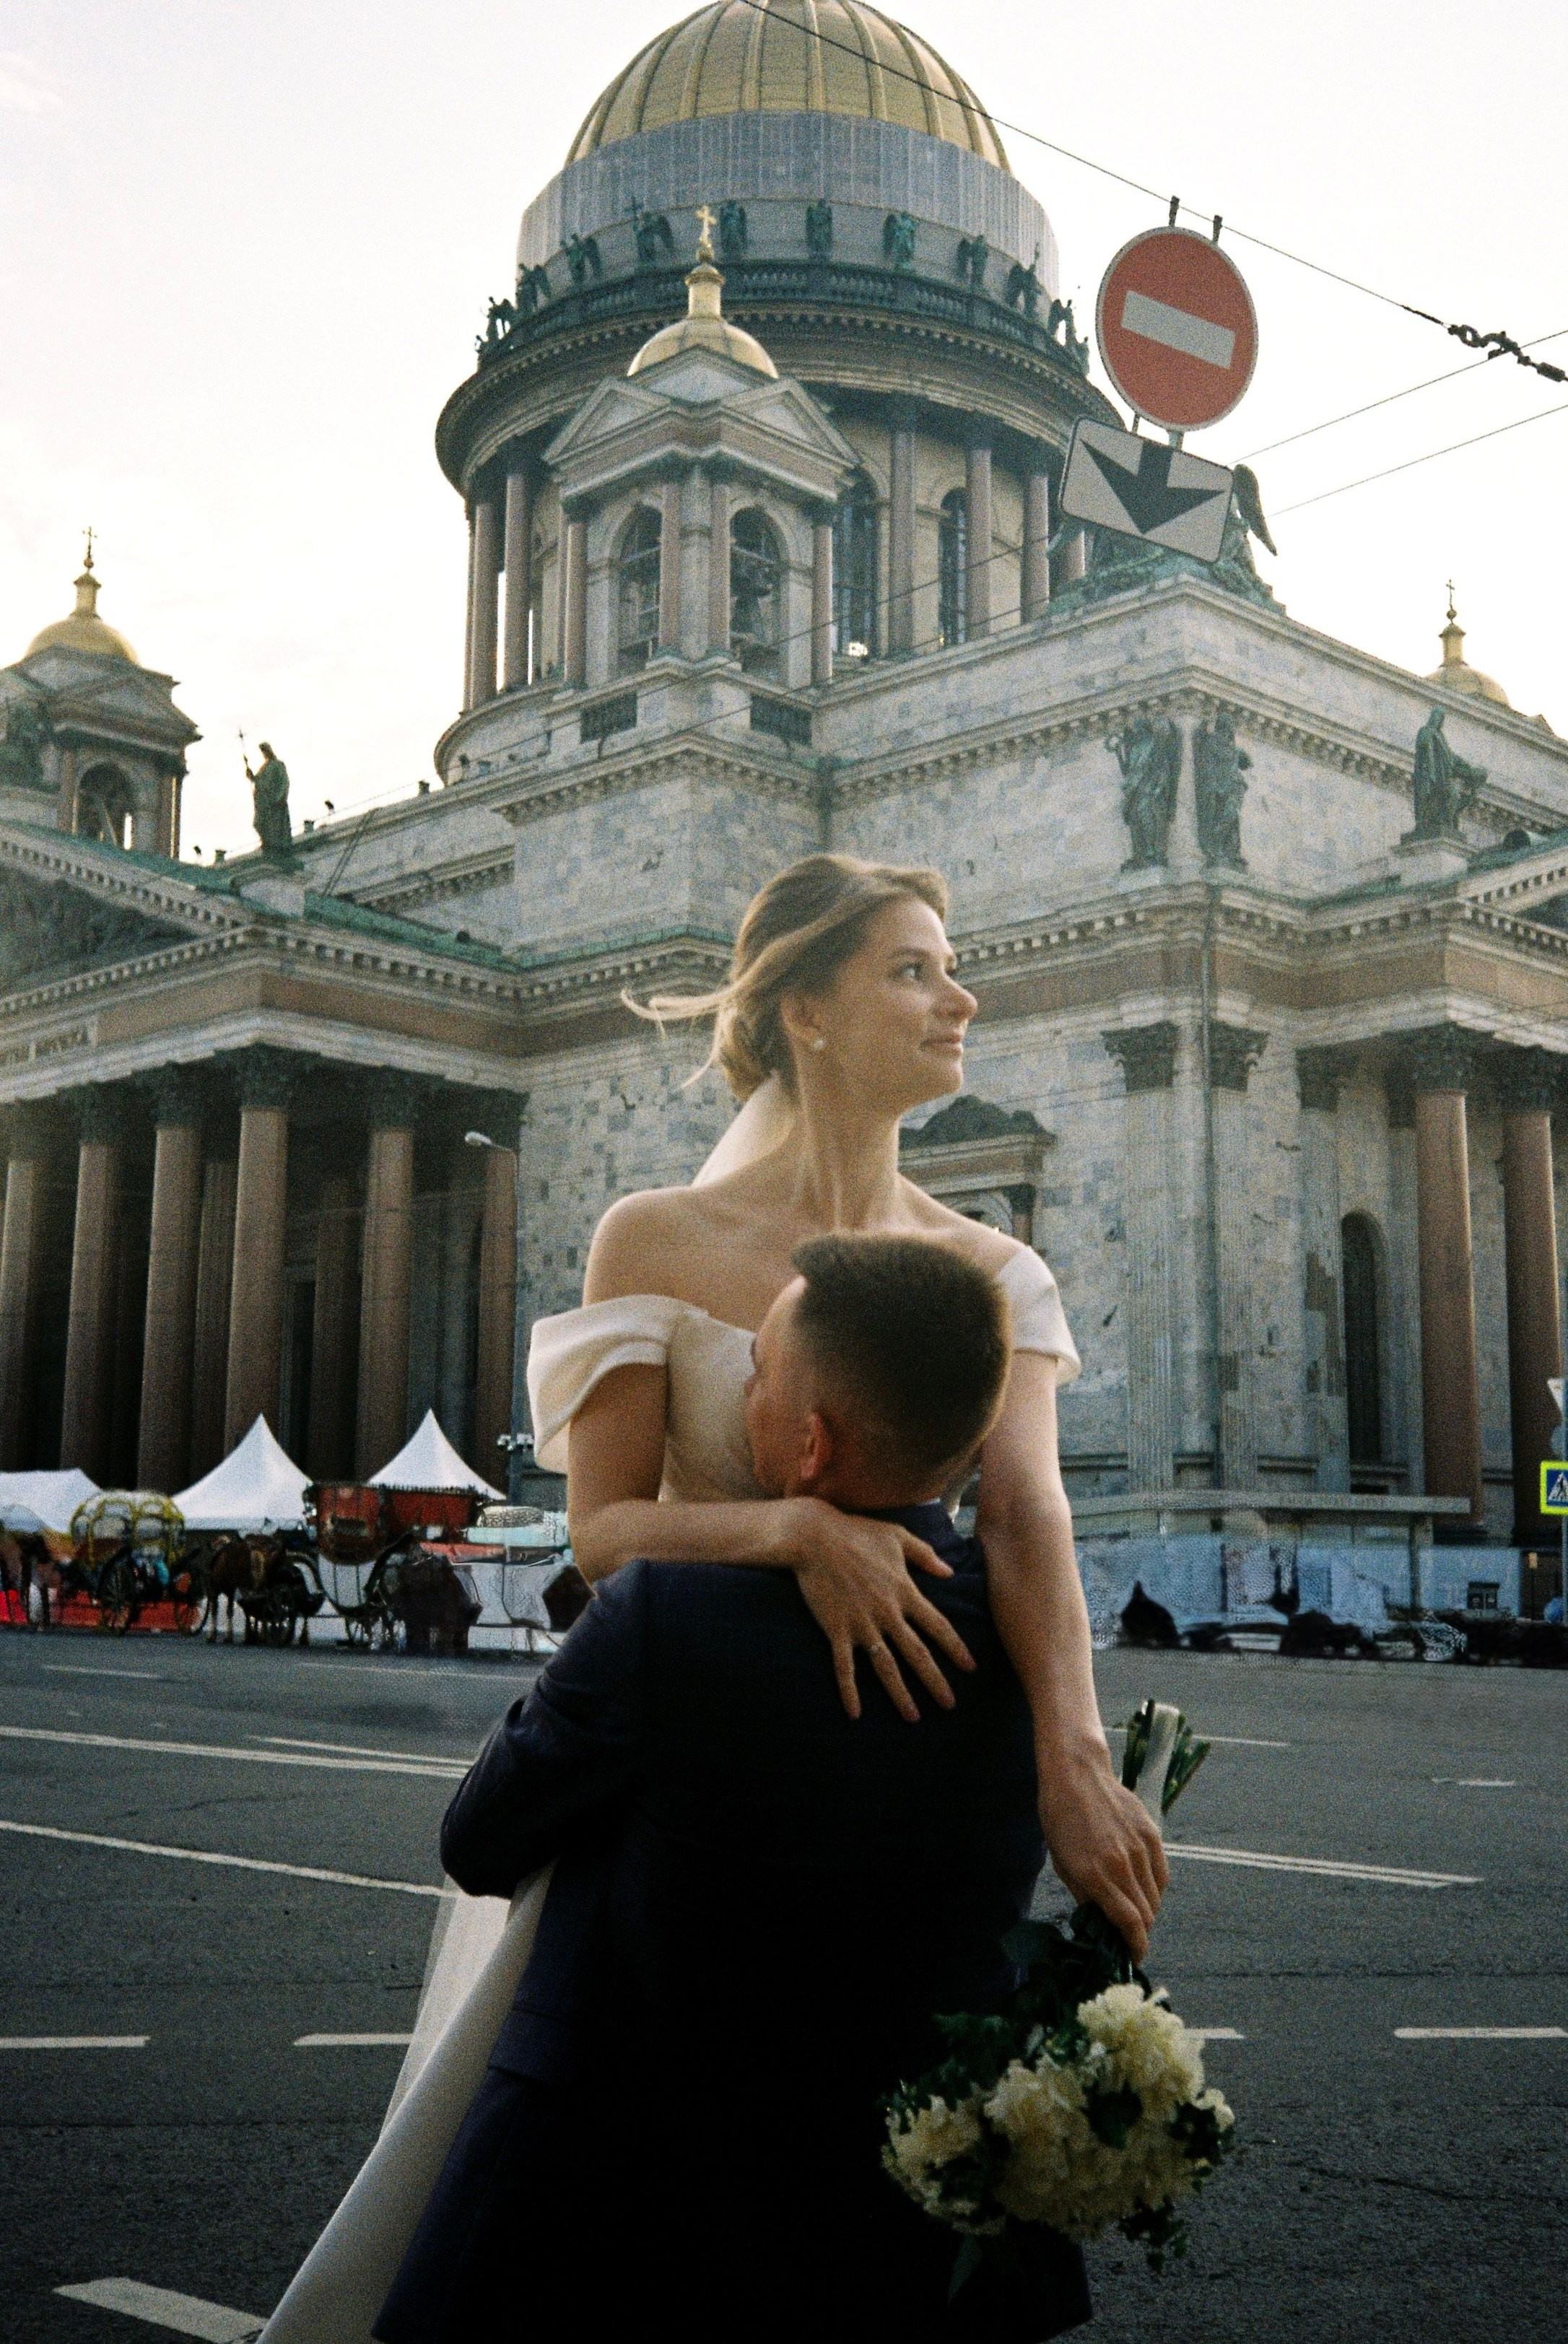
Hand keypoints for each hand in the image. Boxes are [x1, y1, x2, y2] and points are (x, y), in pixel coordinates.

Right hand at [784, 1499, 975, 1723]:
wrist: (814, 1536)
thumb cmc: (856, 1532)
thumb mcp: (897, 1536)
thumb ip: (925, 1555)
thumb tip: (949, 1572)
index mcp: (905, 1591)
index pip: (938, 1626)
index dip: (956, 1649)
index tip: (971, 1668)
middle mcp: (887, 1612)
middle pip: (917, 1654)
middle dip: (935, 1681)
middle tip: (949, 1705)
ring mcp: (861, 1623)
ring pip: (886, 1666)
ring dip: (901, 1694)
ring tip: (913, 1716)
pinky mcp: (836, 1629)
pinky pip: (844, 1667)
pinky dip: (849, 1691)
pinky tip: (855, 1713)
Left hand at [1039, 1748, 1168, 1963]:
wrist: (1076, 1776)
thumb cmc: (1060, 1820)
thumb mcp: (1062, 1864)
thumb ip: (1086, 1896)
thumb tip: (1103, 1923)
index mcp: (1096, 1875)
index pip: (1129, 1923)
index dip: (1136, 1947)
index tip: (1134, 1957)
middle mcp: (1122, 1864)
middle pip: (1146, 1914)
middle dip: (1140, 1932)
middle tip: (1129, 1935)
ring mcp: (1140, 1848)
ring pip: (1156, 1897)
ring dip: (1148, 1911)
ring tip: (1133, 1910)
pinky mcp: (1152, 1834)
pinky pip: (1162, 1874)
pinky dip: (1155, 1889)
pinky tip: (1142, 1888)